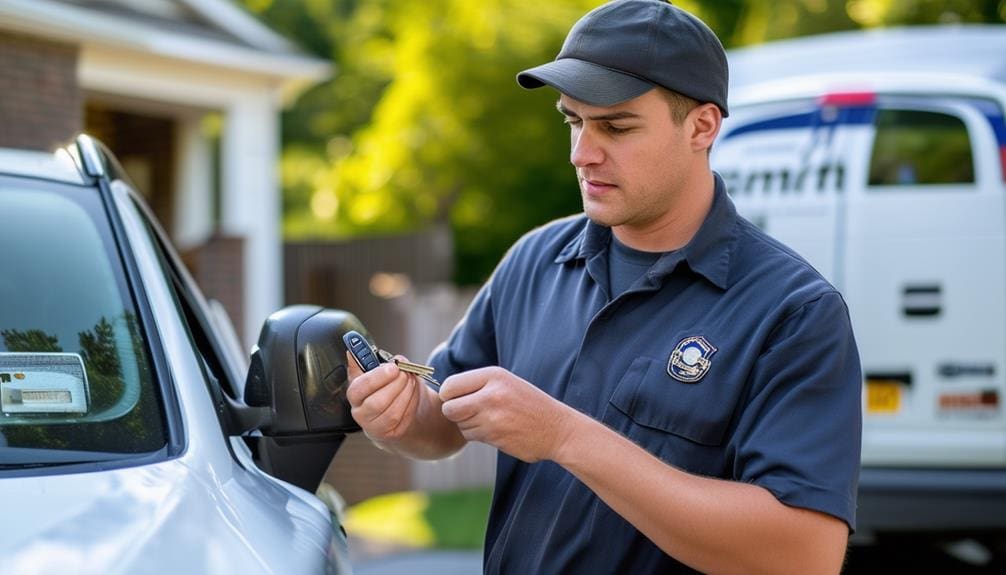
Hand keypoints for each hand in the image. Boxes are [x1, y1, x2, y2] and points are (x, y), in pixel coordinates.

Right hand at [346, 351, 422, 442]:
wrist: (402, 410)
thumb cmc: (388, 387)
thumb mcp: (379, 372)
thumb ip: (370, 361)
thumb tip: (353, 352)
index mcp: (355, 395)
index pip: (358, 389)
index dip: (376, 378)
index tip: (393, 367)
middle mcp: (361, 413)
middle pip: (376, 403)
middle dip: (395, 385)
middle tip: (405, 373)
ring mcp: (375, 427)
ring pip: (392, 412)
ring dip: (406, 392)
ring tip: (411, 380)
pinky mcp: (391, 434)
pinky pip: (403, 418)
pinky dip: (412, 402)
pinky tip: (414, 392)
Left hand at [439, 367, 575, 462]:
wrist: (557, 429)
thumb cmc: (529, 404)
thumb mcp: (506, 383)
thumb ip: (478, 385)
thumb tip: (445, 394)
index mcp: (493, 376)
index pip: (450, 386)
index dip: (450, 395)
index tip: (459, 399)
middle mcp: (490, 394)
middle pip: (449, 408)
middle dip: (454, 413)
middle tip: (469, 413)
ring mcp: (492, 418)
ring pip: (460, 424)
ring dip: (469, 425)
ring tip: (490, 420)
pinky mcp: (494, 437)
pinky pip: (472, 436)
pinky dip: (479, 435)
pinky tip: (497, 430)